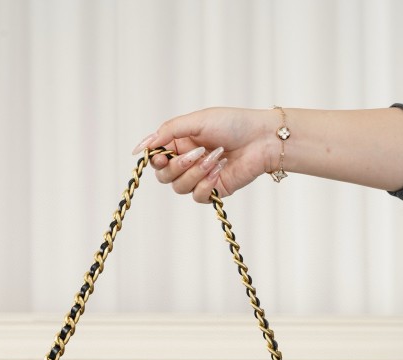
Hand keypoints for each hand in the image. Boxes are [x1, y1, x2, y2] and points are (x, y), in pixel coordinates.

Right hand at [132, 107, 274, 203]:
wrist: (261, 139)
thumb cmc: (233, 124)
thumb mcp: (197, 121)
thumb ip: (167, 131)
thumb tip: (142, 146)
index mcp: (180, 143)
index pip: (156, 158)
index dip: (155, 160)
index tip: (162, 156)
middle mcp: (187, 161)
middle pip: (164, 177)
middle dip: (178, 167)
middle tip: (197, 153)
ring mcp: (199, 177)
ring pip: (179, 188)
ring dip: (196, 173)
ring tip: (215, 157)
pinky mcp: (212, 190)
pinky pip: (197, 196)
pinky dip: (206, 183)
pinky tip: (220, 168)